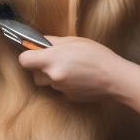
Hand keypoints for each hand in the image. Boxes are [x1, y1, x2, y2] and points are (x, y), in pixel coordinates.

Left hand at [18, 36, 137, 102]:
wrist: (115, 78)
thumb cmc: (97, 55)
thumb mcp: (74, 41)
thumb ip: (53, 42)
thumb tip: (39, 42)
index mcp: (52, 59)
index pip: (24, 60)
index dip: (28, 55)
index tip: (35, 52)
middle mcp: (52, 76)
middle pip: (34, 73)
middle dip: (41, 67)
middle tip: (56, 59)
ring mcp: (59, 89)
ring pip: (47, 82)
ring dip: (52, 75)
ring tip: (70, 68)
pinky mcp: (67, 98)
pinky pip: (58, 89)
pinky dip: (63, 84)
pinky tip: (77, 77)